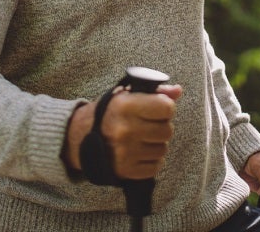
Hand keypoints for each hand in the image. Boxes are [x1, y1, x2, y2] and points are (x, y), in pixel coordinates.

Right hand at [63, 84, 181, 180]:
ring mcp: (125, 152)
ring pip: (163, 149)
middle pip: (167, 130)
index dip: (165, 107)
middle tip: (149, 124)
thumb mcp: (128, 95)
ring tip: (142, 138)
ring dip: (156, 144)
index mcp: (126, 105)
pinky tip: (140, 152)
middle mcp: (125, 129)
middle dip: (161, 126)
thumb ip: (155, 92)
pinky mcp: (126, 170)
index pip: (166, 108)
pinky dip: (151, 160)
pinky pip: (155, 166)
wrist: (81, 136)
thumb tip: (178, 91)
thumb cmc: (110, 112)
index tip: (158, 108)